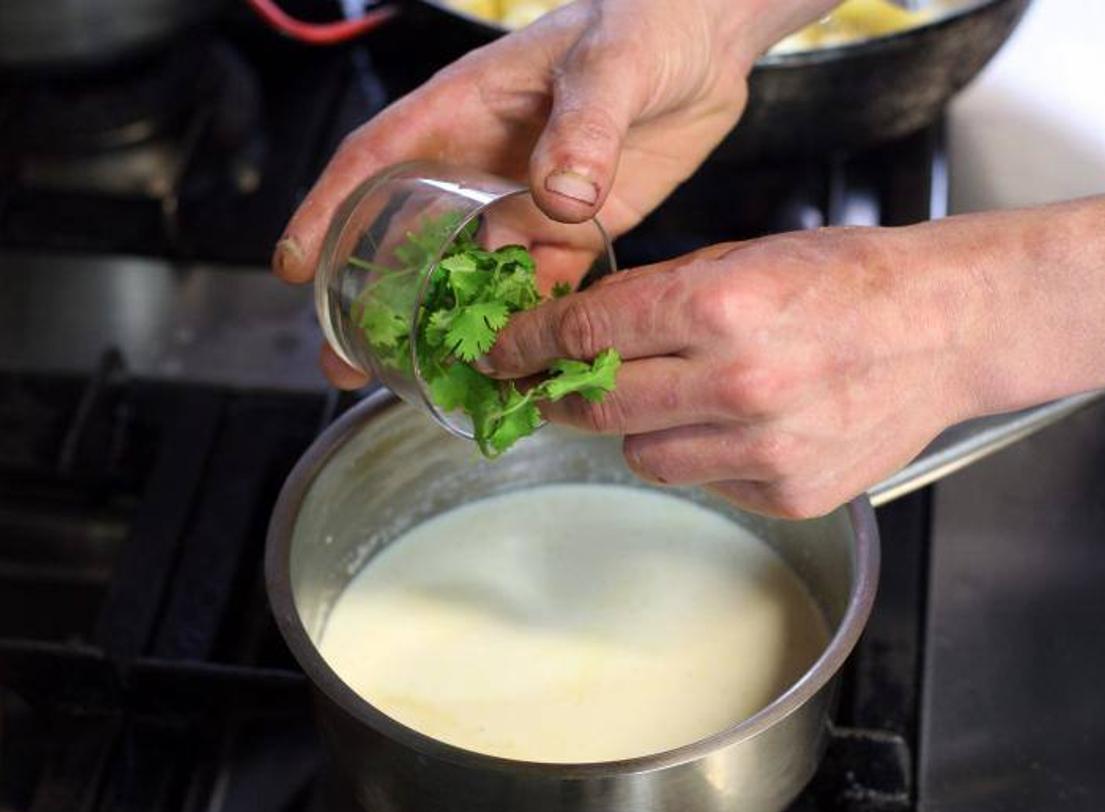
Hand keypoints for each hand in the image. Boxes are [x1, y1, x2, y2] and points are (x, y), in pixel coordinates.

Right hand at [273, 0, 835, 386]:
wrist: (709, 42)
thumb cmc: (646, 19)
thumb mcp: (611, 62)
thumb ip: (586, 125)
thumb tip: (561, 197)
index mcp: (466, 109)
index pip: (377, 159)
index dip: (329, 210)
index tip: (295, 265)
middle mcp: (485, 164)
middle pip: (412, 237)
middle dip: (377, 299)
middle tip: (348, 362)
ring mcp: (529, 203)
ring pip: (475, 275)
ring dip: (452, 327)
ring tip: (432, 382)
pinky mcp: (577, 230)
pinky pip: (542, 286)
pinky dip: (529, 326)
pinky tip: (519, 368)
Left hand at [481, 225, 984, 517]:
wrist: (945, 329)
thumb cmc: (849, 280)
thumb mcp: (743, 257)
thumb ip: (657, 299)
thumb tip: (579, 334)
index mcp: (720, 307)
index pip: (587, 332)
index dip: (528, 345)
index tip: (502, 354)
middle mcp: (738, 383)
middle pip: (599, 406)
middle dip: (562, 396)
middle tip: (552, 388)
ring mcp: (765, 448)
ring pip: (643, 455)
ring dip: (641, 428)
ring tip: (683, 397)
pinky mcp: (788, 493)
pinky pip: (706, 482)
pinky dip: (706, 455)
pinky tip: (744, 424)